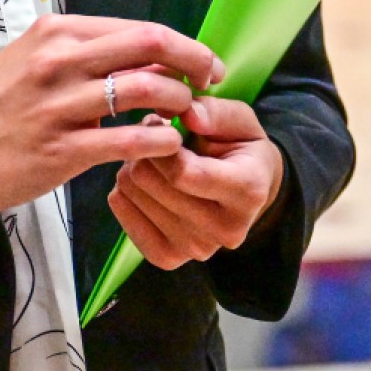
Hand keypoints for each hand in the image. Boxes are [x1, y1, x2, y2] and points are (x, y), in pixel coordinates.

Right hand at [0, 15, 224, 217]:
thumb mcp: (31, 59)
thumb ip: (82, 52)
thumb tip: (141, 54)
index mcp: (58, 33)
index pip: (140, 29)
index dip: (182, 44)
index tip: (201, 60)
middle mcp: (61, 61)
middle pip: (151, 48)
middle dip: (194, 62)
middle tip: (212, 79)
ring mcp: (62, 105)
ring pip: (146, 92)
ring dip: (179, 103)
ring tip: (188, 115)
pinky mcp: (62, 150)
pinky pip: (129, 141)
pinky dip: (160, 142)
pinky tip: (169, 146)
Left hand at [109, 97, 285, 269]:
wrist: (248, 194)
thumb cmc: (242, 150)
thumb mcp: (242, 121)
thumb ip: (216, 112)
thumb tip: (186, 114)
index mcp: (248, 191)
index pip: (183, 172)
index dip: (161, 142)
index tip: (159, 122)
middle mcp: (224, 230)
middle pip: (152, 183)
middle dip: (145, 151)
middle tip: (153, 139)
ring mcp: (195, 250)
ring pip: (132, 194)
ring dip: (134, 168)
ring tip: (153, 159)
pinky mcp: (169, 258)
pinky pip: (122, 213)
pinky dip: (125, 191)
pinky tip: (145, 182)